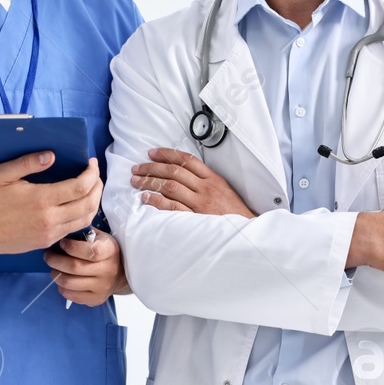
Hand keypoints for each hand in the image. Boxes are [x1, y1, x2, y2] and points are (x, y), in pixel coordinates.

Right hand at [0, 153, 102, 256]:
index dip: (92, 174)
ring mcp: (49, 234)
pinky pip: (72, 230)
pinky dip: (81, 216)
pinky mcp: (45, 242)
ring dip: (93, 203)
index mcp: (41, 200)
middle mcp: (49, 219)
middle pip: (89, 204)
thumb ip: (28, 162)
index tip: (92, 163)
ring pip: (84, 220)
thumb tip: (51, 156)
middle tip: (95, 174)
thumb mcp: (3, 174)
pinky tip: (76, 205)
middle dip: (98, 187)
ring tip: (90, 189)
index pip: (80, 187)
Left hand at [45, 231, 129, 305]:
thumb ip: (83, 234)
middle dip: (56, 260)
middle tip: (48, 256)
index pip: (92, 251)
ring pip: (70, 283)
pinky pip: (71, 296)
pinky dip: (61, 287)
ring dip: (56, 275)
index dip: (72, 247)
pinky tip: (62, 279)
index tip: (62, 243)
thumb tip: (61, 232)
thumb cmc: (103, 251)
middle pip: (75, 267)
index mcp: (110, 250)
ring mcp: (102, 287)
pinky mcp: (96, 299)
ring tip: (53, 268)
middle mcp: (109, 270)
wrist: (119, 274)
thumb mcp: (99, 237)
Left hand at [131, 148, 255, 216]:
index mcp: (213, 179)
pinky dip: (157, 201)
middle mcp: (205, 188)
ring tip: (136, 181)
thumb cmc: (234, 213)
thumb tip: (183, 172)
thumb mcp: (224, 190)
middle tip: (137, 168)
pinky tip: (146, 198)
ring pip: (170, 186)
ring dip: (150, 182)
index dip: (167, 154)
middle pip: (174, 171)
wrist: (247, 231)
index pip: (187, 160)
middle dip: (152, 167)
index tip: (152, 153)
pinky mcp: (195, 218)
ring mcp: (200, 203)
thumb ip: (206, 180)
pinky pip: (172, 207)